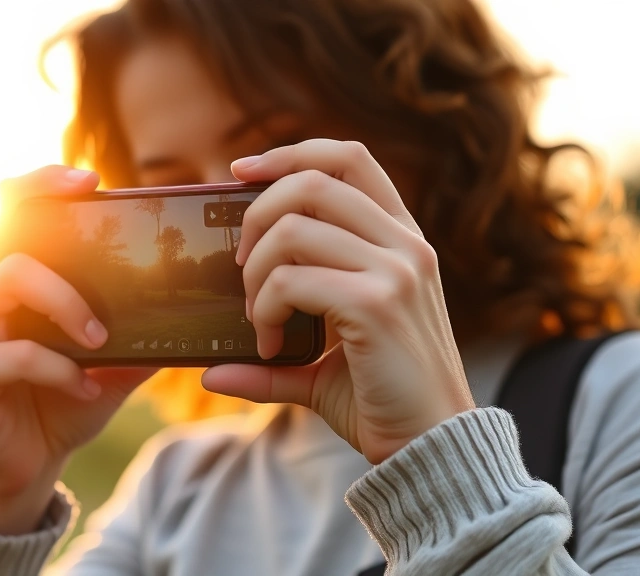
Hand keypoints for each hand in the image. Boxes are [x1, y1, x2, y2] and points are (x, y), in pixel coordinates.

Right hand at [0, 166, 156, 533]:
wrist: (29, 467)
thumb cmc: (65, 405)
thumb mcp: (113, 367)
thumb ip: (139, 337)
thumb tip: (189, 312)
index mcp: (20, 288)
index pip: (19, 218)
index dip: (43, 185)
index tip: (89, 179)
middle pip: (1, 225)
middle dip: (44, 200)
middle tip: (89, 194)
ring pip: (9, 278)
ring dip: (64, 302)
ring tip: (99, 337)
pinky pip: (13, 353)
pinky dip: (56, 367)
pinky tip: (83, 386)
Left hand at [202, 140, 474, 464]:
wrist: (429, 448)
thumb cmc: (384, 400)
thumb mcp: (328, 365)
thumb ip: (276, 356)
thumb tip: (210, 370)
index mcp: (400, 241)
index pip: (348, 159)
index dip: (290, 153)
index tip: (242, 171)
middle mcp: (404, 245)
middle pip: (311, 182)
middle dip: (257, 215)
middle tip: (242, 266)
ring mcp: (395, 270)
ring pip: (292, 229)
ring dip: (255, 273)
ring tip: (257, 317)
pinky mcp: (376, 304)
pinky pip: (291, 282)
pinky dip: (263, 310)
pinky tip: (268, 345)